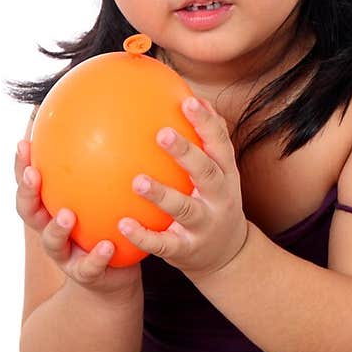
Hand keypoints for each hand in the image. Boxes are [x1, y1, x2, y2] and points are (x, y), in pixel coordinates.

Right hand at [14, 111, 141, 298]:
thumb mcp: (106, 196)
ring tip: (68, 214)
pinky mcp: (86, 275)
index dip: (21, 165)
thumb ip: (104, 166)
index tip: (24, 142)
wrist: (114, 278)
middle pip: (28, 211)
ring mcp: (66, 255)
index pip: (29, 183)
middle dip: (27, 192)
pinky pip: (90, 266)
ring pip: (52, 242)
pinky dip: (96, 256)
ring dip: (57, 227)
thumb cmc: (108, 228)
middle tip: (34, 174)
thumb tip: (112, 120)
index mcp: (51, 209)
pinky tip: (107, 245)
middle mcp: (51, 230)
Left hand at [117, 97, 249, 277]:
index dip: (207, 123)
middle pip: (206, 173)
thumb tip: (191, 96)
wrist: (228, 255)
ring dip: (161, 194)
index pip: (220, 144)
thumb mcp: (218, 174)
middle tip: (161, 134)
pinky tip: (122, 223)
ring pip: (183, 208)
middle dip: (186, 153)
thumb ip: (206, 142)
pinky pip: (163, 242)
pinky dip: (143, 235)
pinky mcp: (187, 249)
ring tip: (136, 180)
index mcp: (226, 175)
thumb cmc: (213, 203)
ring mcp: (204, 225)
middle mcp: (219, 198)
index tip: (188, 101)